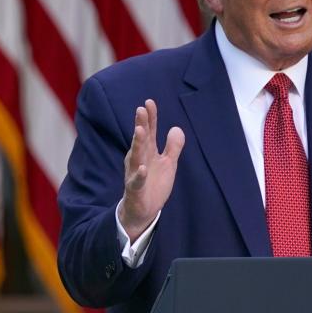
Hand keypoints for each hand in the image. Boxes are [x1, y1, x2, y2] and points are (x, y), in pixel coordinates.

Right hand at [119, 99, 184, 242]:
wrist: (143, 210)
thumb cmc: (154, 184)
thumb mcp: (168, 164)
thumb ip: (173, 147)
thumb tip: (176, 128)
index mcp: (147, 152)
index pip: (148, 131)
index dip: (150, 118)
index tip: (149, 102)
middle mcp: (139, 159)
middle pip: (141, 140)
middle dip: (141, 125)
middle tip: (141, 110)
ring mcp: (135, 173)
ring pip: (136, 157)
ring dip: (137, 144)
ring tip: (140, 131)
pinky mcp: (135, 189)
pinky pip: (136, 181)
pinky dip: (138, 175)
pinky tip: (142, 168)